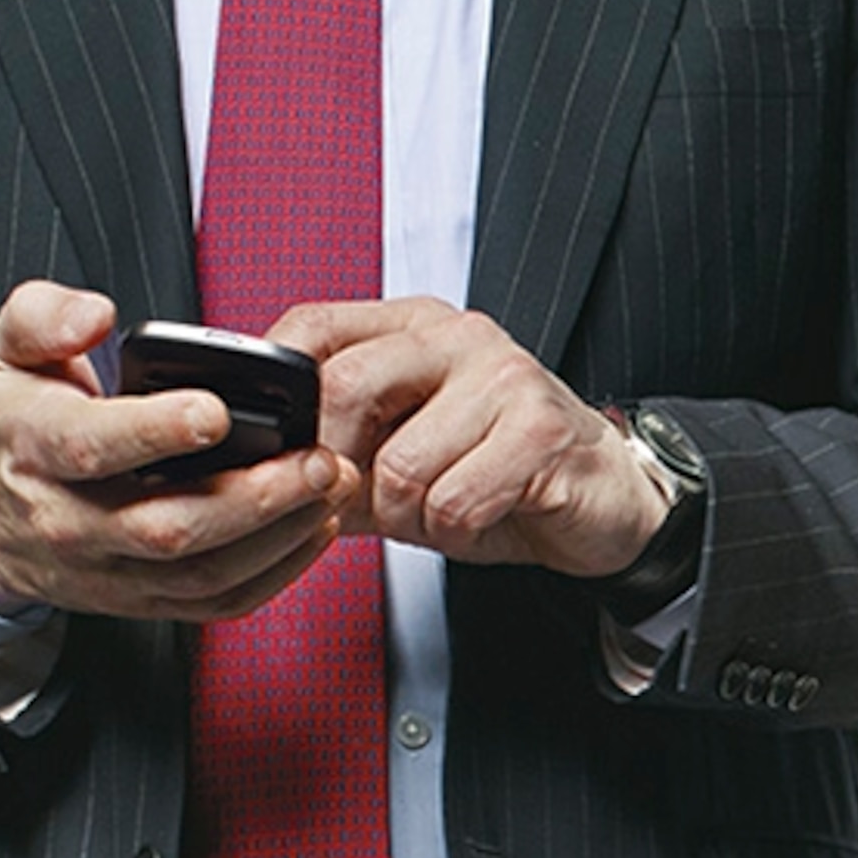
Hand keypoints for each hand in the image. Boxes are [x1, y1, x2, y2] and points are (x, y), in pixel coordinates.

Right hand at [0, 280, 357, 620]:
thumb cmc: (14, 421)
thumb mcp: (5, 351)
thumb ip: (43, 316)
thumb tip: (94, 316)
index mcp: (37, 448)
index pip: (94, 445)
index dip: (156, 430)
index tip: (214, 409)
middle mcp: (72, 521)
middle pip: (167, 526)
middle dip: (254, 495)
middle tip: (316, 459)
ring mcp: (108, 569)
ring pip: (201, 572)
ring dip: (278, 535)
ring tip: (330, 487)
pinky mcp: (139, 599)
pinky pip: (214, 603)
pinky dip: (274, 573)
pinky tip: (313, 528)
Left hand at [278, 298, 671, 578]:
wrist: (598, 496)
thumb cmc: (496, 470)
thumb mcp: (400, 453)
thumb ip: (336, 450)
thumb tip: (259, 468)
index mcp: (413, 326)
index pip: (313, 327)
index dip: (284, 398)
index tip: (291, 454)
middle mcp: (457, 335)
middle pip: (344, 388)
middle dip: (341, 471)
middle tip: (366, 501)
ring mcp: (504, 376)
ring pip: (397, 465)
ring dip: (407, 516)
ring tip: (440, 509)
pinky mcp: (541, 429)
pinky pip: (452, 501)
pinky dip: (454, 531)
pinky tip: (481, 514)